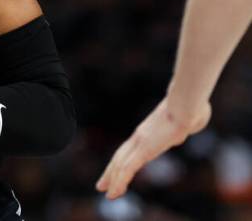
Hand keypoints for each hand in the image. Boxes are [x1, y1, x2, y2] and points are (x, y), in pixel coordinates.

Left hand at [96, 97, 211, 198]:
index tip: (116, 170)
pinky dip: (119, 181)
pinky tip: (113, 192)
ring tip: (107, 194)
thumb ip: (187, 123)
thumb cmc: (192, 108)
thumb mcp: (189, 119)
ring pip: (121, 164)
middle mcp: (141, 136)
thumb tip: (195, 119)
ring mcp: (140, 142)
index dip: (122, 160)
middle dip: (111, 172)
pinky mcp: (144, 149)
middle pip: (121, 156)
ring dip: (113, 180)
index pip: (131, 149)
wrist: (188, 103)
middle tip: (101, 185)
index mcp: (150, 131)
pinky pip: (127, 168)